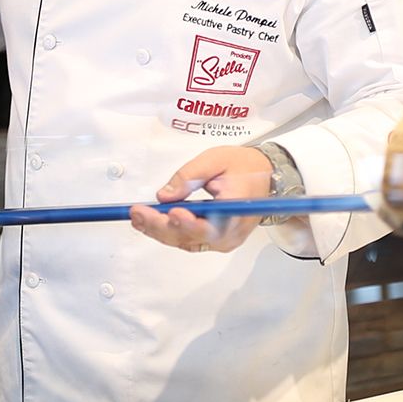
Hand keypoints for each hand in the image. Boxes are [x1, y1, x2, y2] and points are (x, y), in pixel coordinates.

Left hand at [129, 145, 274, 254]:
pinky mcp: (215, 241)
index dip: (189, 223)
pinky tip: (149, 223)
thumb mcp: (216, 159)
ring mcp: (223, 240)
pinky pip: (187, 241)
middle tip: (138, 213)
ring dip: (159, 231)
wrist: (265, 179)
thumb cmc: (243, 168)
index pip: (212, 225)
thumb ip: (189, 175)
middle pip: (192, 237)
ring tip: (137, 216)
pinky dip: (167, 232)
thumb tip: (165, 195)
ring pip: (186, 241)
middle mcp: (231, 232)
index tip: (171, 211)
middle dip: (161, 226)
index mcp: (238, 208)